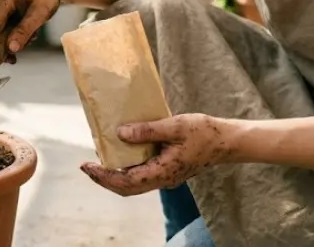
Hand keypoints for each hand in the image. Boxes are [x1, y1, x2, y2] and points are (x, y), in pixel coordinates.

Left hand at [80, 114, 233, 195]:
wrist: (227, 142)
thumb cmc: (204, 132)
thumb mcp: (175, 125)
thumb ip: (147, 130)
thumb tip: (120, 133)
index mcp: (163, 171)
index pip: (125, 181)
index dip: (103, 176)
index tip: (86, 167)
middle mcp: (163, 179)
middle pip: (126, 187)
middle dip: (104, 178)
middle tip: (86, 166)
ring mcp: (166, 177)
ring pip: (134, 184)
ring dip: (115, 175)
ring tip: (99, 161)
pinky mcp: (169, 170)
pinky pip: (142, 175)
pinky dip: (127, 169)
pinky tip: (121, 154)